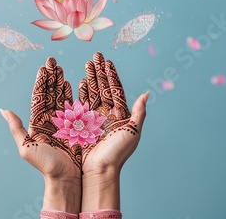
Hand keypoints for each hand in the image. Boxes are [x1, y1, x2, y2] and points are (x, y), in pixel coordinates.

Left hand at [1, 57, 80, 212]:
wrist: (68, 179)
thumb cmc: (46, 166)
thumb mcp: (26, 147)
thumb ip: (16, 127)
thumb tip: (3, 110)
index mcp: (38, 122)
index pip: (39, 96)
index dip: (41, 82)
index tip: (43, 67)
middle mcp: (52, 120)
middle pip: (51, 93)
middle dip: (52, 77)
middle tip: (53, 61)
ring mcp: (66, 122)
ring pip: (64, 97)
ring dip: (63, 82)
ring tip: (63, 68)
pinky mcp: (79, 127)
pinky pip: (78, 107)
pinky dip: (77, 94)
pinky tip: (78, 83)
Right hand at [78, 51, 148, 210]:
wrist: (99, 170)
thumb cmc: (117, 154)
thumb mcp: (132, 132)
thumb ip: (139, 113)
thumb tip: (147, 93)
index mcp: (120, 114)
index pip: (115, 89)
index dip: (111, 74)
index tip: (106, 60)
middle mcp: (106, 114)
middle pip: (102, 87)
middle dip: (98, 71)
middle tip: (94, 56)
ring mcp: (93, 118)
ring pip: (91, 93)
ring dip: (89, 78)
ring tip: (86, 64)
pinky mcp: (81, 124)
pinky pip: (80, 105)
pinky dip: (79, 93)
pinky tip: (78, 83)